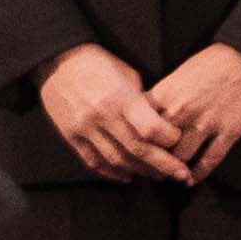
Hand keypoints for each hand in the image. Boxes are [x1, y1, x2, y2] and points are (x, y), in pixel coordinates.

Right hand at [38, 45, 187, 183]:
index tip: (180, 141)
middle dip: (163, 165)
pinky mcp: (70, 137)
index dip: (170, 139)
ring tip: (158, 175)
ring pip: (116, 160)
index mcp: (121, 98)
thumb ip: (141, 101)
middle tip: (181, 174)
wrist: (58, 62)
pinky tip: (127, 176)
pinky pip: (93, 162)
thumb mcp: (127, 75)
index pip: (150, 129)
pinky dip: (112, 172)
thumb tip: (159, 122)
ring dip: (140, 171)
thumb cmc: (99, 64)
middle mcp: (103, 117)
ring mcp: (84, 129)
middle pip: (137, 150)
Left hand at [144, 45, 240, 183]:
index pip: (140, 126)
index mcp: (166, 94)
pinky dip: (199, 173)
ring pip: (181, 158)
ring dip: (175, 169)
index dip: (137, 142)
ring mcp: (206, 123)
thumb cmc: (215, 60)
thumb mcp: (180, 72)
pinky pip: (209, 160)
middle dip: (153, 160)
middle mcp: (182, 111)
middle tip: (151, 169)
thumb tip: (149, 116)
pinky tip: (193, 178)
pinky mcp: (228, 132)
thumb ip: (163, 96)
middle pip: (157, 147)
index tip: (137, 150)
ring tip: (172, 175)